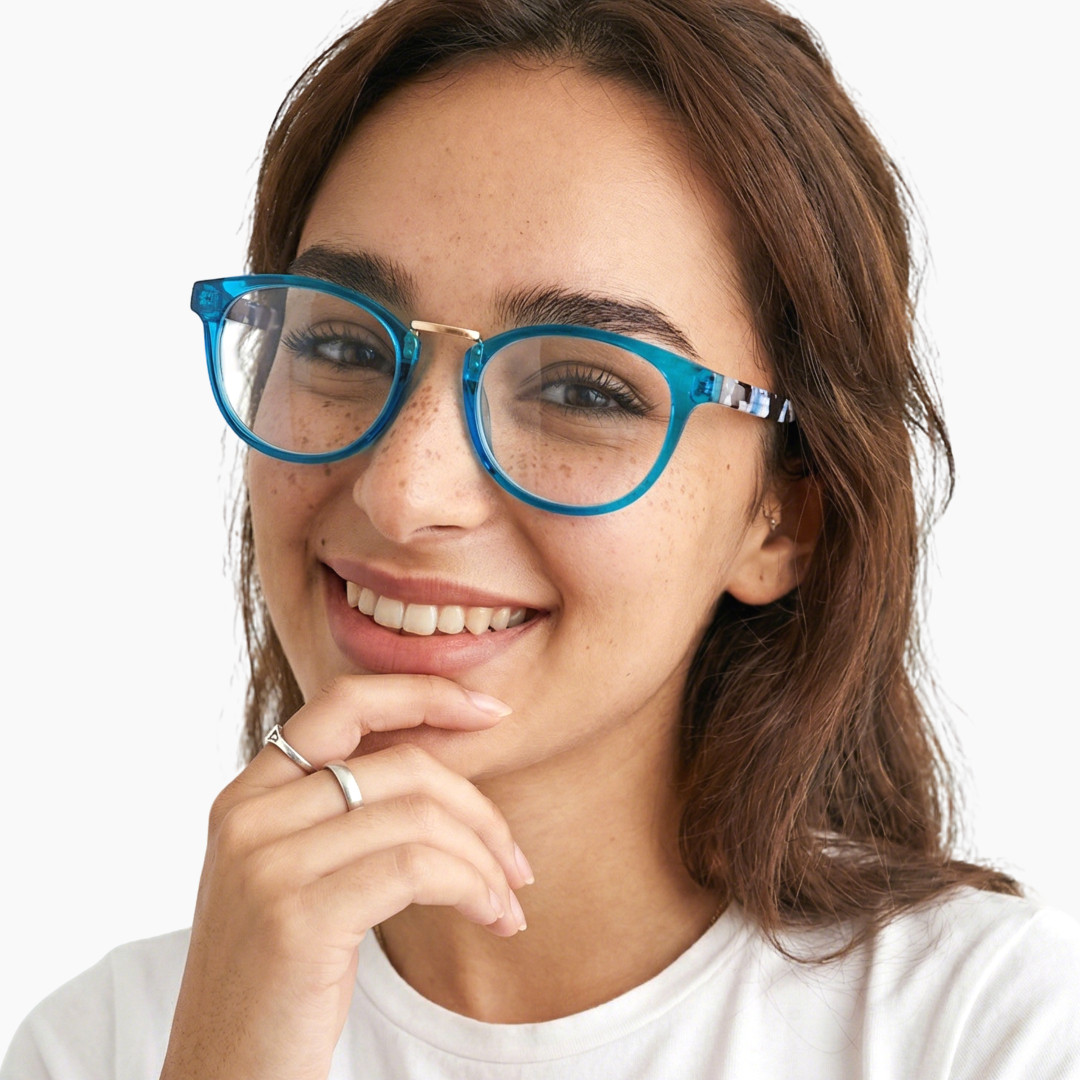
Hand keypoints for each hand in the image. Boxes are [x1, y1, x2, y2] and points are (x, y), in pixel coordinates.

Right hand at [160, 674, 530, 1079]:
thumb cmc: (279, 985)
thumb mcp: (296, 879)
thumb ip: (343, 815)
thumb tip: (444, 766)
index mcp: (247, 794)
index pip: (344, 701)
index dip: (425, 694)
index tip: (491, 712)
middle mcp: (248, 815)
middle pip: (402, 765)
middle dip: (479, 809)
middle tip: (516, 862)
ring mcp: (266, 862)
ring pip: (420, 815)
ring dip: (485, 859)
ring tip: (507, 902)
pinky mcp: (296, 915)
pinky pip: (418, 866)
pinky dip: (473, 886)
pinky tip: (492, 917)